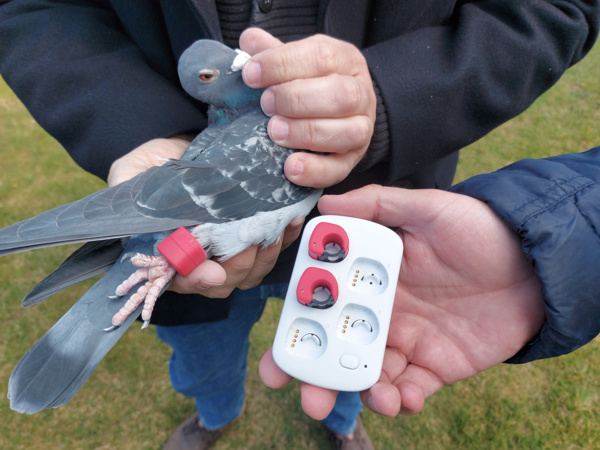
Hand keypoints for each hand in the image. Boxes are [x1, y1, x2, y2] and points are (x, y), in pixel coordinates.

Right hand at [107, 137, 304, 297]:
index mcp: (166, 252)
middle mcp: (198, 258)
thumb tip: (135, 214)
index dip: (197, 280)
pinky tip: (290, 220)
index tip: (212, 272)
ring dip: (265, 255)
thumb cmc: (155, 162)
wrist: (183, 144)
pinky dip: (285, 238)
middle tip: (250, 241)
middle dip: (239, 264)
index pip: (181, 279)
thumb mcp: (132, 172)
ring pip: (250, 273)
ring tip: (274, 229)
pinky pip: (272, 250)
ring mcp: (227, 251)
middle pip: (223, 281)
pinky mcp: (251, 237)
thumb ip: (128, 191)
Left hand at [240, 28, 376, 188]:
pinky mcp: (351, 160)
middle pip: (340, 94)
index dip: (283, 64)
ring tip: (275, 132)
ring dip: (307, 133)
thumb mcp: (295, 60)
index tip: (251, 74)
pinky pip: (339, 169)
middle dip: (297, 99)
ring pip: (347, 132)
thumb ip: (273, 51)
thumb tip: (249, 41)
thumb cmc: (311, 82)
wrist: (341, 112)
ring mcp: (361, 130)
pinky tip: (290, 167)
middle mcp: (360, 94)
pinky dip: (315, 170)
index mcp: (345, 61)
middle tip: (266, 105)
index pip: (321, 56)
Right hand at [259, 185, 544, 418]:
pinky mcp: (436, 365)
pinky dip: (400, 400)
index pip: (324, 306)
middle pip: (337, 349)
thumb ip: (378, 203)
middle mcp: (382, 312)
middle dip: (315, 376)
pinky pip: (411, 389)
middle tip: (306, 395)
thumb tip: (325, 203)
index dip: (298, 329)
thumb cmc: (478, 230)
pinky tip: (399, 399)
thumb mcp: (427, 208)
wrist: (534, 263)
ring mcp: (408, 341)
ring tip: (364, 400)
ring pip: (369, 374)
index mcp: (370, 279)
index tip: (279, 352)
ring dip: (357, 393)